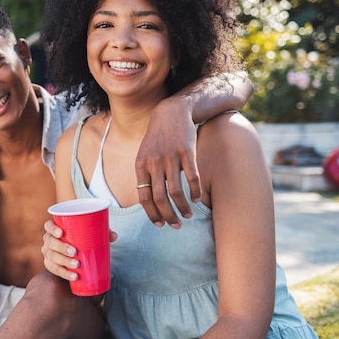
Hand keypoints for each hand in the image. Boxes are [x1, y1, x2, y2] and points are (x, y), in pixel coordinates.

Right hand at [42, 220, 117, 280]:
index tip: (61, 233)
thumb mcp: (91, 233)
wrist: (74, 251)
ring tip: (77, 265)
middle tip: (74, 252)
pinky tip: (73, 276)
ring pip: (51, 257)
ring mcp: (48, 253)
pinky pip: (54, 270)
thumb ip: (102, 232)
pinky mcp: (51, 265)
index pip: (48, 226)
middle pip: (50, 242)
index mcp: (55, 228)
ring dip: (63, 262)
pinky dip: (64, 274)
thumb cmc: (82, 238)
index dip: (52, 229)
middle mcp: (49, 240)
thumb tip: (114, 236)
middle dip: (61, 248)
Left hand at [135, 96, 199, 227]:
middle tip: (176, 225)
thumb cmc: (158, 138)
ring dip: (182, 207)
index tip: (159, 224)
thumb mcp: (145, 154)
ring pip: (176, 191)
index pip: (143, 197)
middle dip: (168, 216)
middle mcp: (154, 162)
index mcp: (141, 165)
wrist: (171, 112)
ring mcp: (170, 156)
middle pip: (159, 198)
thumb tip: (149, 202)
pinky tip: (197, 199)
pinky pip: (192, 177)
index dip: (152, 214)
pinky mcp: (187, 151)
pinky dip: (195, 191)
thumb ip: (146, 175)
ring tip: (187, 215)